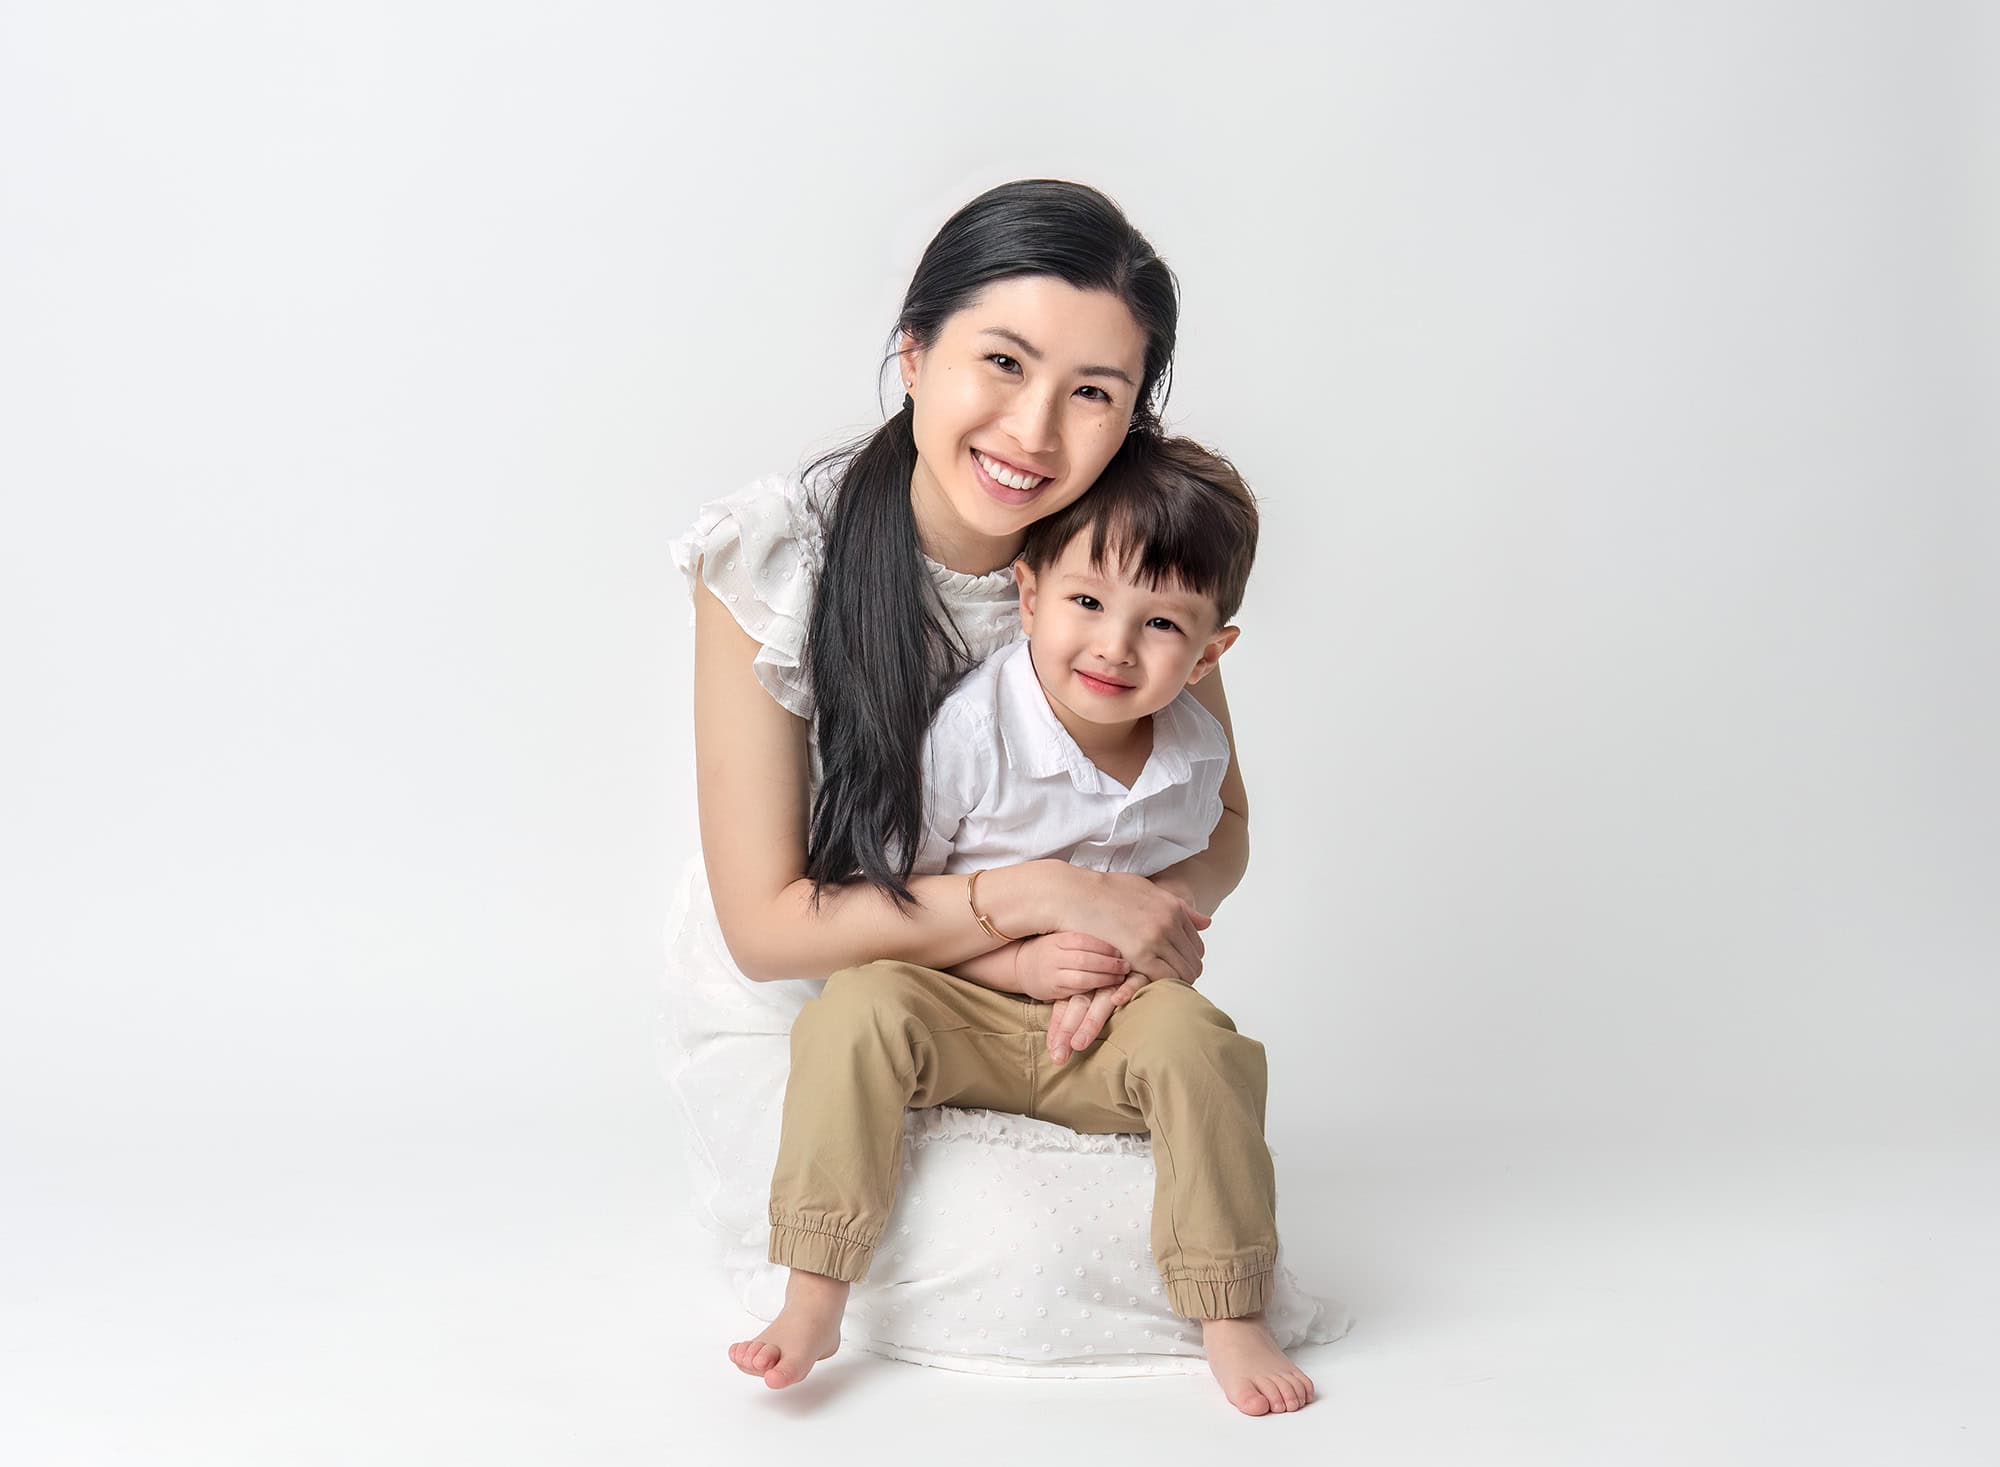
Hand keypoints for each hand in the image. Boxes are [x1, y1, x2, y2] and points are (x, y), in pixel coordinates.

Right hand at [1012, 931, 1132, 1004]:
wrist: (1021, 966)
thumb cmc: (1049, 949)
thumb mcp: (1060, 936)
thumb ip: (1082, 937)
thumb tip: (1115, 928)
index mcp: (1057, 939)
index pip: (1083, 940)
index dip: (1104, 946)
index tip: (1119, 951)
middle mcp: (1053, 956)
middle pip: (1085, 959)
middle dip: (1109, 963)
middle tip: (1126, 966)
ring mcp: (1052, 974)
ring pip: (1082, 978)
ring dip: (1105, 978)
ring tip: (1120, 977)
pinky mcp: (1053, 990)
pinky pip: (1077, 990)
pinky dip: (1093, 988)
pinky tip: (1105, 986)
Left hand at [1048, 973, 1150, 1063]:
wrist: (1128, 934)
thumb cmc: (1102, 971)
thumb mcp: (1086, 989)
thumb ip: (1070, 1013)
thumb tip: (1053, 1046)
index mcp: (1080, 988)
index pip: (1065, 1009)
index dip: (1058, 1029)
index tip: (1052, 1052)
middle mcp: (1095, 984)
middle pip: (1079, 1007)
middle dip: (1068, 1031)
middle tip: (1059, 1056)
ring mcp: (1116, 979)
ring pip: (1102, 1000)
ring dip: (1090, 1021)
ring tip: (1078, 1044)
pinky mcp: (1139, 974)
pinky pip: (1133, 982)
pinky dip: (1125, 989)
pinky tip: (1117, 1001)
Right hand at [1060, 869, 1210, 984]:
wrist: (1077, 894)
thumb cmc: (1105, 892)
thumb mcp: (1147, 890)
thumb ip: (1178, 907)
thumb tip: (1207, 922)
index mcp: (1172, 907)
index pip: (1196, 943)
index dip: (1189, 959)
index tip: (1177, 967)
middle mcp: (1169, 921)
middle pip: (1194, 960)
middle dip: (1185, 973)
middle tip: (1170, 983)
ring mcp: (1156, 937)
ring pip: (1183, 972)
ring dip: (1175, 982)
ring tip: (1159, 988)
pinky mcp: (1139, 953)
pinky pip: (1164, 978)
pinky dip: (1161, 986)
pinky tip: (1149, 987)